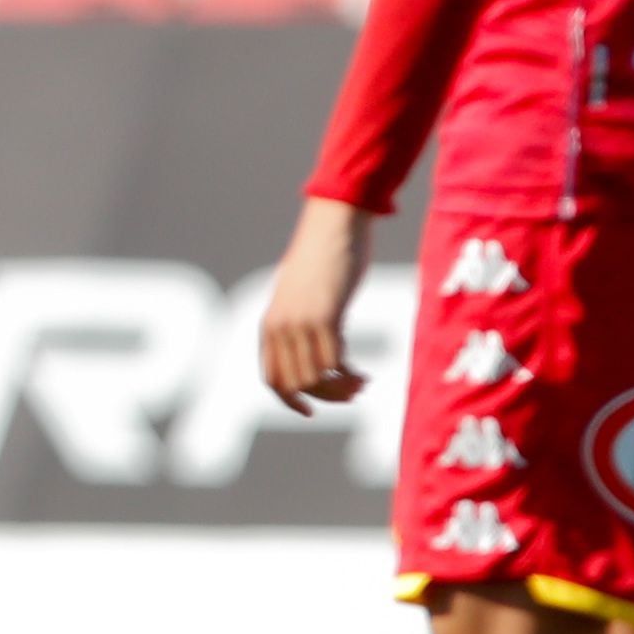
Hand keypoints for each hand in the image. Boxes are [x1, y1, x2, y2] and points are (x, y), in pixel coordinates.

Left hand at [259, 197, 374, 412]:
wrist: (334, 221)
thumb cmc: (324, 255)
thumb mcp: (303, 294)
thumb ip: (301, 321)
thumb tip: (317, 353)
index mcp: (270, 324)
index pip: (272, 379)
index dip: (290, 401)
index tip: (311, 413)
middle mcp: (279, 327)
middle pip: (296, 385)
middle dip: (325, 398)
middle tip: (353, 392)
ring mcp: (299, 322)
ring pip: (315, 379)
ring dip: (340, 390)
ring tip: (362, 383)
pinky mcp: (324, 315)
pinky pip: (334, 364)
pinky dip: (349, 375)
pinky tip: (364, 373)